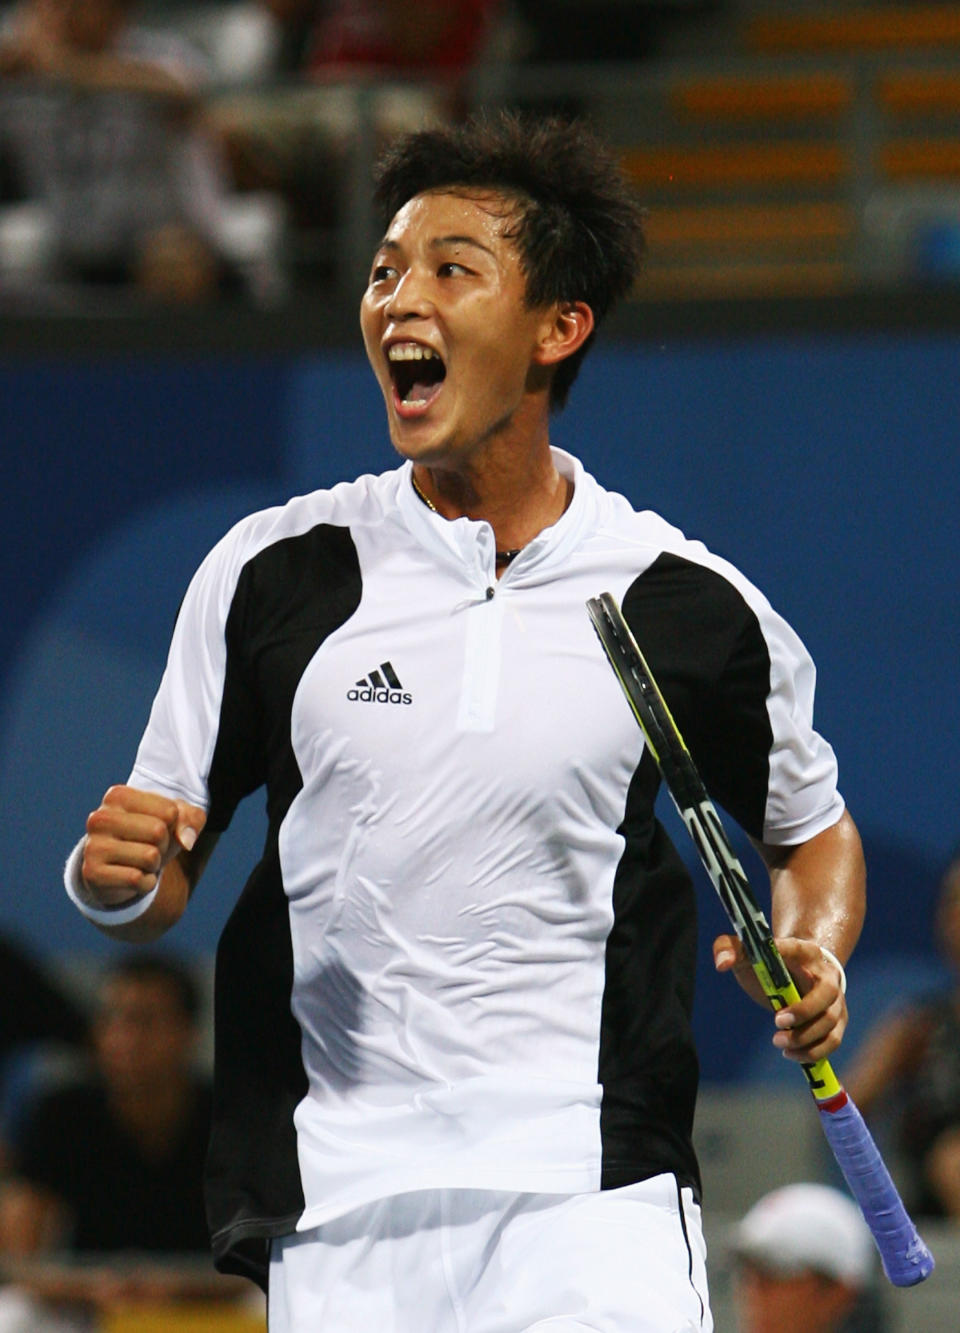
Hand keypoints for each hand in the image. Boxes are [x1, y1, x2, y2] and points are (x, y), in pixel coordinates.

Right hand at [81, 785, 206, 908]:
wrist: (117, 869)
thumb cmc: (150, 836)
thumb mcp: (176, 820)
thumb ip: (192, 818)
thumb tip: (186, 841)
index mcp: (118, 796)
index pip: (169, 811)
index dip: (172, 824)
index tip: (156, 827)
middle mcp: (100, 818)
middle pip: (158, 832)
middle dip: (163, 845)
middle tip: (148, 847)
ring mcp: (92, 846)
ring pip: (150, 857)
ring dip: (154, 865)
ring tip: (139, 862)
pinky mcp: (92, 873)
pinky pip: (138, 880)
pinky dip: (145, 883)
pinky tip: (132, 878)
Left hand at [713, 932, 847, 1063]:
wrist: (796, 973)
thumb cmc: (769, 963)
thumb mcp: (747, 953)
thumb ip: (728, 948)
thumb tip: (721, 963)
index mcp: (803, 951)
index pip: (797, 949)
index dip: (786, 959)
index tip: (766, 975)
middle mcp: (826, 974)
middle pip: (826, 994)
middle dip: (803, 1012)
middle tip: (776, 1022)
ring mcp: (836, 999)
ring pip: (830, 1021)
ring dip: (805, 1038)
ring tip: (777, 1042)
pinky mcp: (837, 1021)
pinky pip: (833, 1040)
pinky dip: (813, 1052)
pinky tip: (791, 1053)